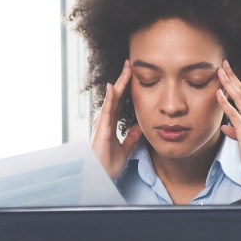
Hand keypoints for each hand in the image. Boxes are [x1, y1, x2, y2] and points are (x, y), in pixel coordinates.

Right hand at [90, 60, 142, 178]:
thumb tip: (140, 126)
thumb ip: (131, 137)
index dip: (126, 87)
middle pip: (116, 96)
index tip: (132, 74)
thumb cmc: (108, 164)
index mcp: (110, 123)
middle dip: (124, 79)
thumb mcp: (125, 149)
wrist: (99, 177)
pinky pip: (107, 111)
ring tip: (126, 69)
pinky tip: (114, 87)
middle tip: (130, 63)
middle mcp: (105, 120)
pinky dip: (110, 98)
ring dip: (119, 83)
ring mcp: (102, 123)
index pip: (120, 101)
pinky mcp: (101, 129)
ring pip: (112, 99)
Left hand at [217, 60, 240, 191]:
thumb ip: (236, 132)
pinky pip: (234, 113)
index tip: (229, 72)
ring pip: (239, 98)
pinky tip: (218, 93)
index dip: (237, 83)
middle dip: (233, 76)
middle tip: (224, 63)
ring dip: (228, 83)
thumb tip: (226, 127)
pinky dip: (225, 102)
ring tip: (220, 71)